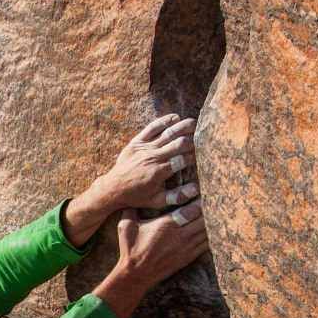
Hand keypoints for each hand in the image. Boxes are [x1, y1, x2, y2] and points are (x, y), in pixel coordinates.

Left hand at [64, 114, 197, 237]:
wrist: (113, 188)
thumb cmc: (137, 197)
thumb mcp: (158, 201)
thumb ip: (178, 196)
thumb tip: (196, 189)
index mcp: (160, 172)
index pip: (184, 159)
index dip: (196, 155)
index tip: (205, 153)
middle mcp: (154, 157)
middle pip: (178, 143)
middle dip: (193, 139)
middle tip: (204, 135)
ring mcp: (145, 148)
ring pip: (167, 133)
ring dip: (182, 126)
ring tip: (194, 122)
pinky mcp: (136, 142)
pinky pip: (151, 128)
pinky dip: (163, 121)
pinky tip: (174, 117)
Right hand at [92, 202, 208, 317]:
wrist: (136, 274)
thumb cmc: (130, 249)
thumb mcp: (125, 226)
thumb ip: (131, 210)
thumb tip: (130, 198)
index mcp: (168, 224)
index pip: (193, 209)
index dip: (201, 201)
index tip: (203, 194)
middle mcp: (180, 235)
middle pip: (204, 219)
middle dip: (209, 210)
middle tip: (213, 202)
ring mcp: (186, 247)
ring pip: (207, 231)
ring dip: (212, 222)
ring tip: (215, 213)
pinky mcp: (188, 257)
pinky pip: (206, 244)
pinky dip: (211, 236)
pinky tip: (213, 230)